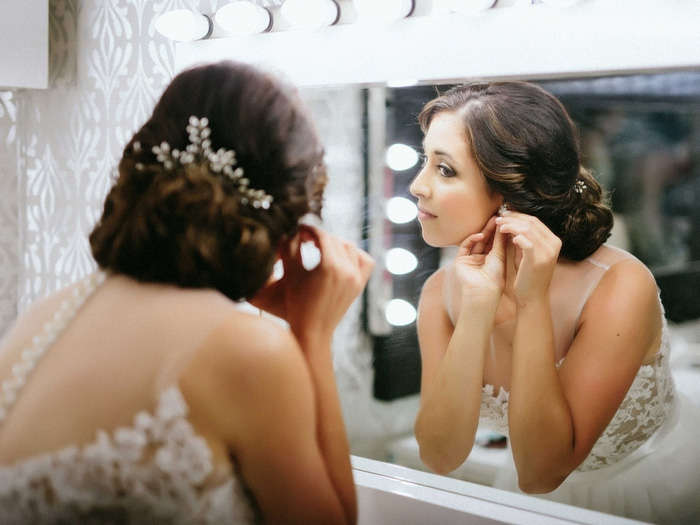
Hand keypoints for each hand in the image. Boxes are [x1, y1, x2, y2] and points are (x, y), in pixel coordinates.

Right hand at [250, 225, 373, 341]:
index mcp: (330, 267)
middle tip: (306, 238)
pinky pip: (365, 261)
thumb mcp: (290, 272)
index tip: (299, 229)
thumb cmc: (296, 302)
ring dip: (336, 243)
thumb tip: (293, 228)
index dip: (309, 229)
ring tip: (321, 247)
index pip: (322, 236)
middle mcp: (347, 271)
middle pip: (335, 240)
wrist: (312, 330)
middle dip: (320, 236)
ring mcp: (356, 279)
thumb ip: (289, 246)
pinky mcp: (359, 285)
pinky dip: (355, 255)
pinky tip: (339, 258)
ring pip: (350, 247)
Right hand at [453, 216, 505, 304]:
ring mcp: (470, 259)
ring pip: (476, 241)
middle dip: (491, 229)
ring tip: (492, 221)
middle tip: (498, 217)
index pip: (494, 242)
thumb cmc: (495, 277)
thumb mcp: (500, 256)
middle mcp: (480, 259)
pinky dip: (471, 239)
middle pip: (485, 240)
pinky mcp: (460, 260)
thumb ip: (500, 241)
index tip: (506, 221)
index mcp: (491, 260)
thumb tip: (503, 226)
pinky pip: (465, 246)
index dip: (499, 232)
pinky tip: (480, 235)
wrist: (484, 290)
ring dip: (483, 231)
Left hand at [495, 211, 560, 302]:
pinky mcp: (537, 259)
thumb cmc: (528, 275)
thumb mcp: (528, 253)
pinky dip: (514, 234)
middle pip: (531, 222)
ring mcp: (547, 252)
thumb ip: (523, 238)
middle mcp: (554, 245)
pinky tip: (504, 234)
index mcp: (554, 241)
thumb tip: (512, 222)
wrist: (532, 297)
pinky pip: (526, 241)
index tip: (505, 213)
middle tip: (499, 216)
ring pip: (527, 229)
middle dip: (513, 217)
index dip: (518, 215)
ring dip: (510, 224)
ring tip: (498, 224)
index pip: (535, 221)